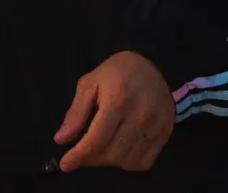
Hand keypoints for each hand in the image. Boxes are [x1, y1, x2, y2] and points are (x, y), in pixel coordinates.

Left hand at [52, 50, 173, 171]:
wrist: (150, 63)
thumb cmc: (115, 73)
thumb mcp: (89, 84)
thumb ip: (76, 113)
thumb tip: (61, 140)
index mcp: (118, 100)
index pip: (96, 139)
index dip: (78, 156)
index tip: (65, 165)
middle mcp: (140, 115)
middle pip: (112, 154)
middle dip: (92, 159)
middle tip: (82, 154)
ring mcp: (156, 125)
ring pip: (128, 161)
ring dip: (109, 162)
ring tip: (100, 150)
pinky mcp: (166, 132)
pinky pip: (145, 161)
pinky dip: (128, 163)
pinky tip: (119, 150)